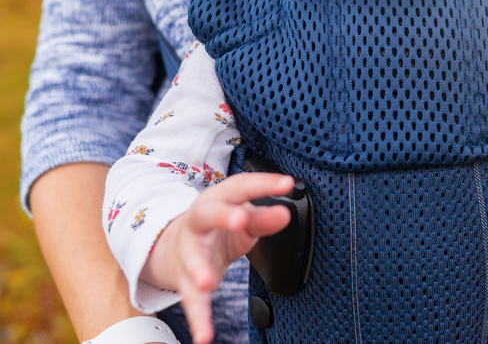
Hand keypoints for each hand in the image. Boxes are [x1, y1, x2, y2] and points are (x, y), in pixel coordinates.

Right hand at [140, 172, 293, 343]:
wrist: (175, 248)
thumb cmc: (217, 228)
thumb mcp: (242, 219)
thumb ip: (263, 218)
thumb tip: (285, 214)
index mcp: (217, 199)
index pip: (240, 186)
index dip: (264, 183)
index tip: (287, 183)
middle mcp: (199, 223)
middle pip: (207, 215)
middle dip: (223, 216)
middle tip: (239, 218)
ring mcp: (190, 252)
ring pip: (192, 259)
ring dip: (199, 270)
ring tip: (207, 282)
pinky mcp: (185, 281)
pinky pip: (192, 300)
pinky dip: (199, 319)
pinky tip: (205, 336)